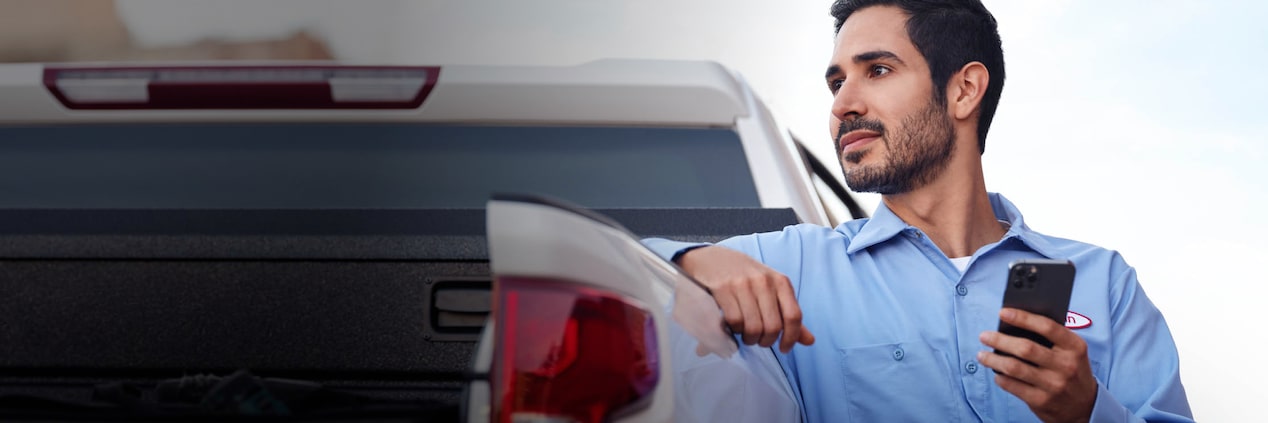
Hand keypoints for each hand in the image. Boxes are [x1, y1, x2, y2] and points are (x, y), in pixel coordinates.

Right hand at [677, 245, 814, 352]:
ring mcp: (742, 284)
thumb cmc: (744, 278)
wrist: (711, 259)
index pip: (794, 316)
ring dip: (749, 338)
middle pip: (773, 326)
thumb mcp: (771, 289)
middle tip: (758, 340)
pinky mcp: (722, 289)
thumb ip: (788, 314)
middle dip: (766, 341)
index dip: (791, 338)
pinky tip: (731, 326)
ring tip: (744, 334)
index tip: (783, 349)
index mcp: (780, 281)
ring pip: (753, 327)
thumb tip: (810, 341)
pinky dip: (733, 331)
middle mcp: (764, 281)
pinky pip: (734, 321)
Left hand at [977, 308, 1096, 422]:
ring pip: (1014, 368)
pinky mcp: (1041, 401)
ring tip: (982, 355)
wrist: (1085, 406)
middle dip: (999, 340)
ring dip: (993, 359)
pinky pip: (1012, 385)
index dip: (1023, 318)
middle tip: (984, 335)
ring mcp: (1053, 385)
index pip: (1047, 327)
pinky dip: (1000, 377)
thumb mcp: (1072, 352)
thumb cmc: (1072, 371)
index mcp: (1075, 347)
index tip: (1003, 312)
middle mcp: (1066, 366)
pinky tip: (996, 372)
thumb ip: (1051, 338)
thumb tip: (1014, 324)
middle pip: (1025, 348)